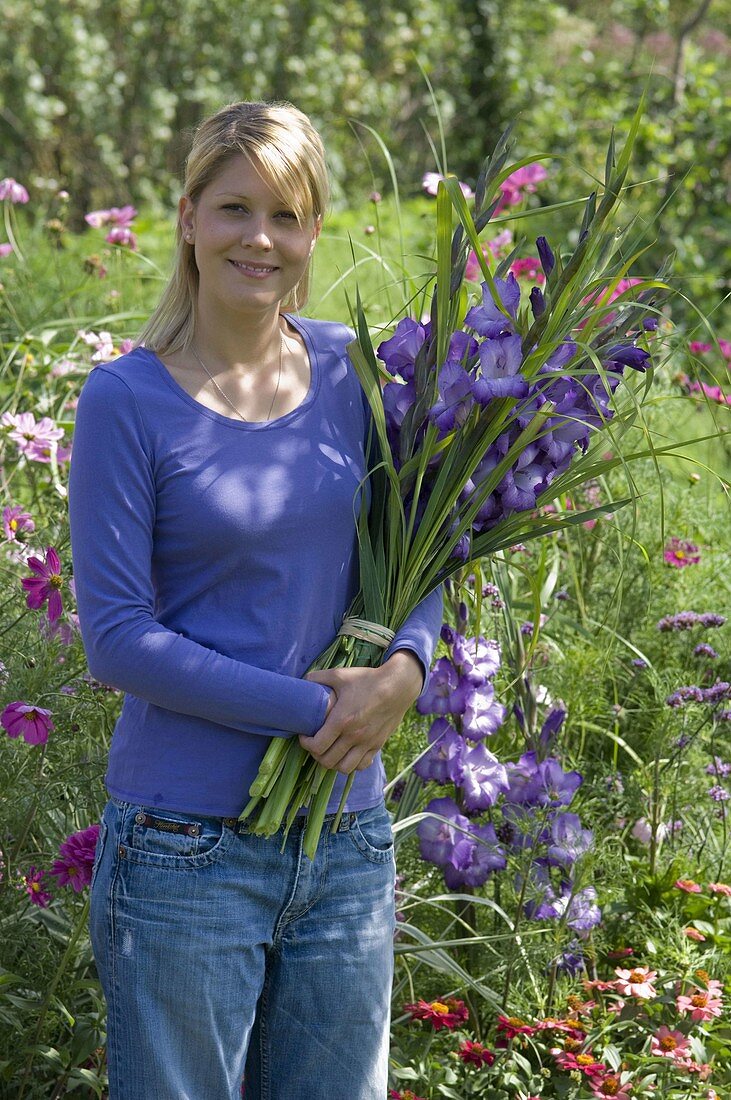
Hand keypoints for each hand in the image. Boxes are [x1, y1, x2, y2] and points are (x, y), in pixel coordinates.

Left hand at [299, 651, 423, 774]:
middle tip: (315, 744)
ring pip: (344, 768)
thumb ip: (318, 678)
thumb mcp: (340, 675)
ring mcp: (367, 743)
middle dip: (316, 754)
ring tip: (330, 752)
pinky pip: (362, 765)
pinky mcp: (378, 745)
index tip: (304, 736)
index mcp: (342, 721)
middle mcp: (354, 736)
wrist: (398, 686)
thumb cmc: (368, 679)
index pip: (317, 746)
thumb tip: (303, 681)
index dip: (305, 744)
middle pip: (327, 760)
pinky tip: (348, 754)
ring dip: (333, 763)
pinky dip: (352, 764)